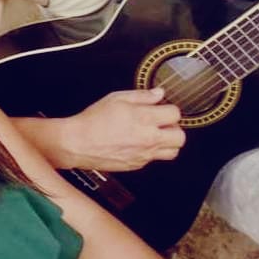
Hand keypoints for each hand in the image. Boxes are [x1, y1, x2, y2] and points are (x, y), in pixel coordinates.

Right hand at [64, 87, 184, 171]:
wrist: (79, 143)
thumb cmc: (94, 121)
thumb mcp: (117, 98)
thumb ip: (141, 96)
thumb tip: (158, 93)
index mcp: (144, 118)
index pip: (175, 114)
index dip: (169, 108)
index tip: (162, 107)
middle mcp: (148, 138)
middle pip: (180, 136)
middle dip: (174, 127)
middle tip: (162, 122)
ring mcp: (144, 154)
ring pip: (173, 151)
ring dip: (168, 142)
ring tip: (156, 134)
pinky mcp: (138, 165)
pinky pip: (155, 159)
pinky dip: (153, 151)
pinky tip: (140, 143)